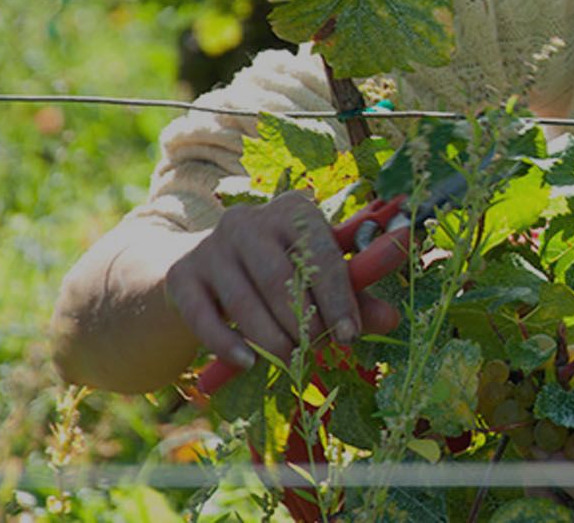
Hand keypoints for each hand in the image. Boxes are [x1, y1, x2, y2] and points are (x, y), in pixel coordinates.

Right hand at [166, 190, 400, 368]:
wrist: (206, 269)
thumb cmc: (279, 271)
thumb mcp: (316, 277)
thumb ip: (352, 297)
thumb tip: (391, 319)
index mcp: (293, 211)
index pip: (320, 253)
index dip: (337, 298)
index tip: (349, 336)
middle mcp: (248, 221)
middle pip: (280, 278)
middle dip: (304, 322)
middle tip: (318, 351)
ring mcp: (211, 246)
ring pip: (245, 302)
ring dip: (271, 339)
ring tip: (291, 360)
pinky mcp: (183, 275)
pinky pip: (205, 317)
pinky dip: (228, 345)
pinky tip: (248, 362)